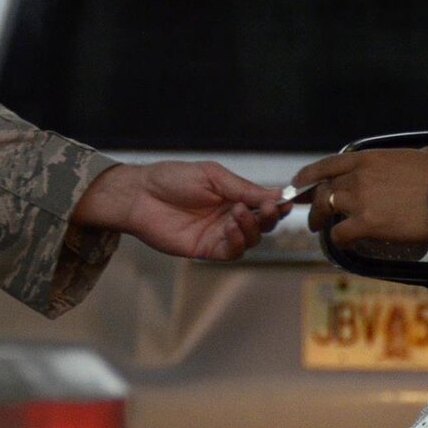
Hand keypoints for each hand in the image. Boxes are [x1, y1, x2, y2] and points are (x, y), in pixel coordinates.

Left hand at [73, 161, 289, 260]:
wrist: (140, 195)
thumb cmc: (172, 179)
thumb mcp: (212, 176)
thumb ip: (243, 188)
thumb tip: (277, 195)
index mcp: (233, 195)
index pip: (264, 203)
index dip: (278, 204)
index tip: (286, 202)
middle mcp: (229, 216)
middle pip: (262, 224)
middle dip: (270, 218)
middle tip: (269, 209)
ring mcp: (218, 234)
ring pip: (250, 240)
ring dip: (252, 228)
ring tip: (241, 213)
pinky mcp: (206, 249)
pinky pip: (231, 252)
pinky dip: (238, 242)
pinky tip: (232, 229)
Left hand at [292, 147, 427, 247]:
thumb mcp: (421, 155)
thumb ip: (409, 157)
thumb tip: (422, 156)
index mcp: (367, 158)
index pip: (327, 165)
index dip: (309, 175)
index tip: (299, 183)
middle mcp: (358, 177)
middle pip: (323, 190)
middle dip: (312, 203)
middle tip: (311, 214)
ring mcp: (360, 200)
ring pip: (326, 210)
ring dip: (320, 221)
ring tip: (319, 229)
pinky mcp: (366, 224)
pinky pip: (340, 233)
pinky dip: (338, 239)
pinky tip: (344, 242)